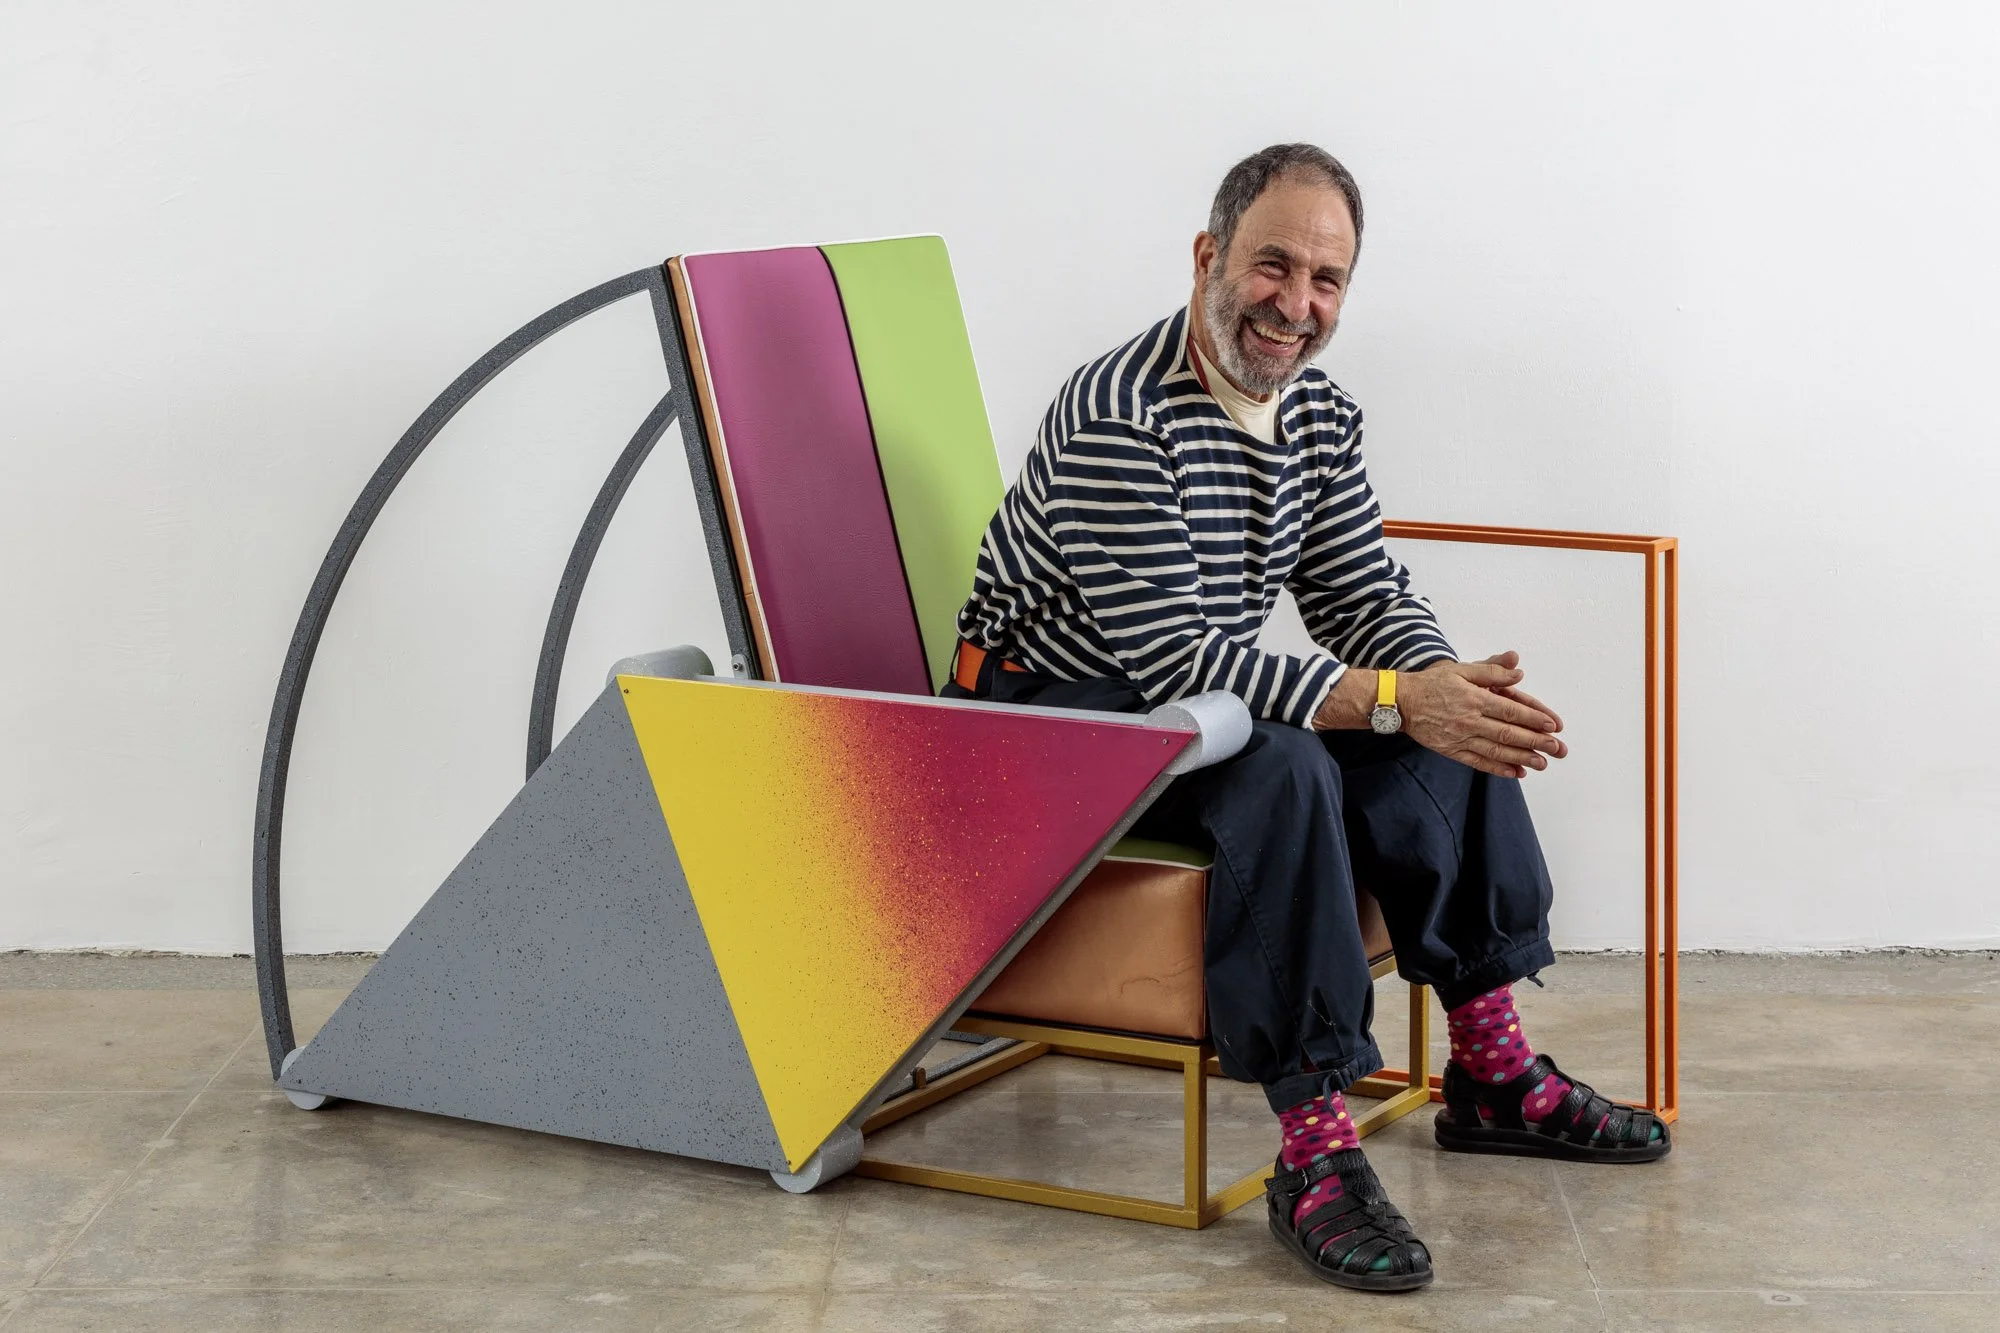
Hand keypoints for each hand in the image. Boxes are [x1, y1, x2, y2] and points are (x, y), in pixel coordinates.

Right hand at [1401, 653, 1567, 778]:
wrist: (1401, 702)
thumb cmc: (1432, 684)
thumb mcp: (1461, 670)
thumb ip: (1491, 671)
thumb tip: (1517, 671)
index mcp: (1474, 699)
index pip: (1511, 711)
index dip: (1534, 718)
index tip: (1553, 725)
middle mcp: (1469, 721)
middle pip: (1508, 733)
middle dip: (1536, 742)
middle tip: (1557, 748)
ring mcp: (1460, 738)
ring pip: (1496, 751)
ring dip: (1522, 758)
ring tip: (1542, 763)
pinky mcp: (1452, 750)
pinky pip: (1478, 762)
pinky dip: (1498, 769)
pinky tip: (1515, 773)